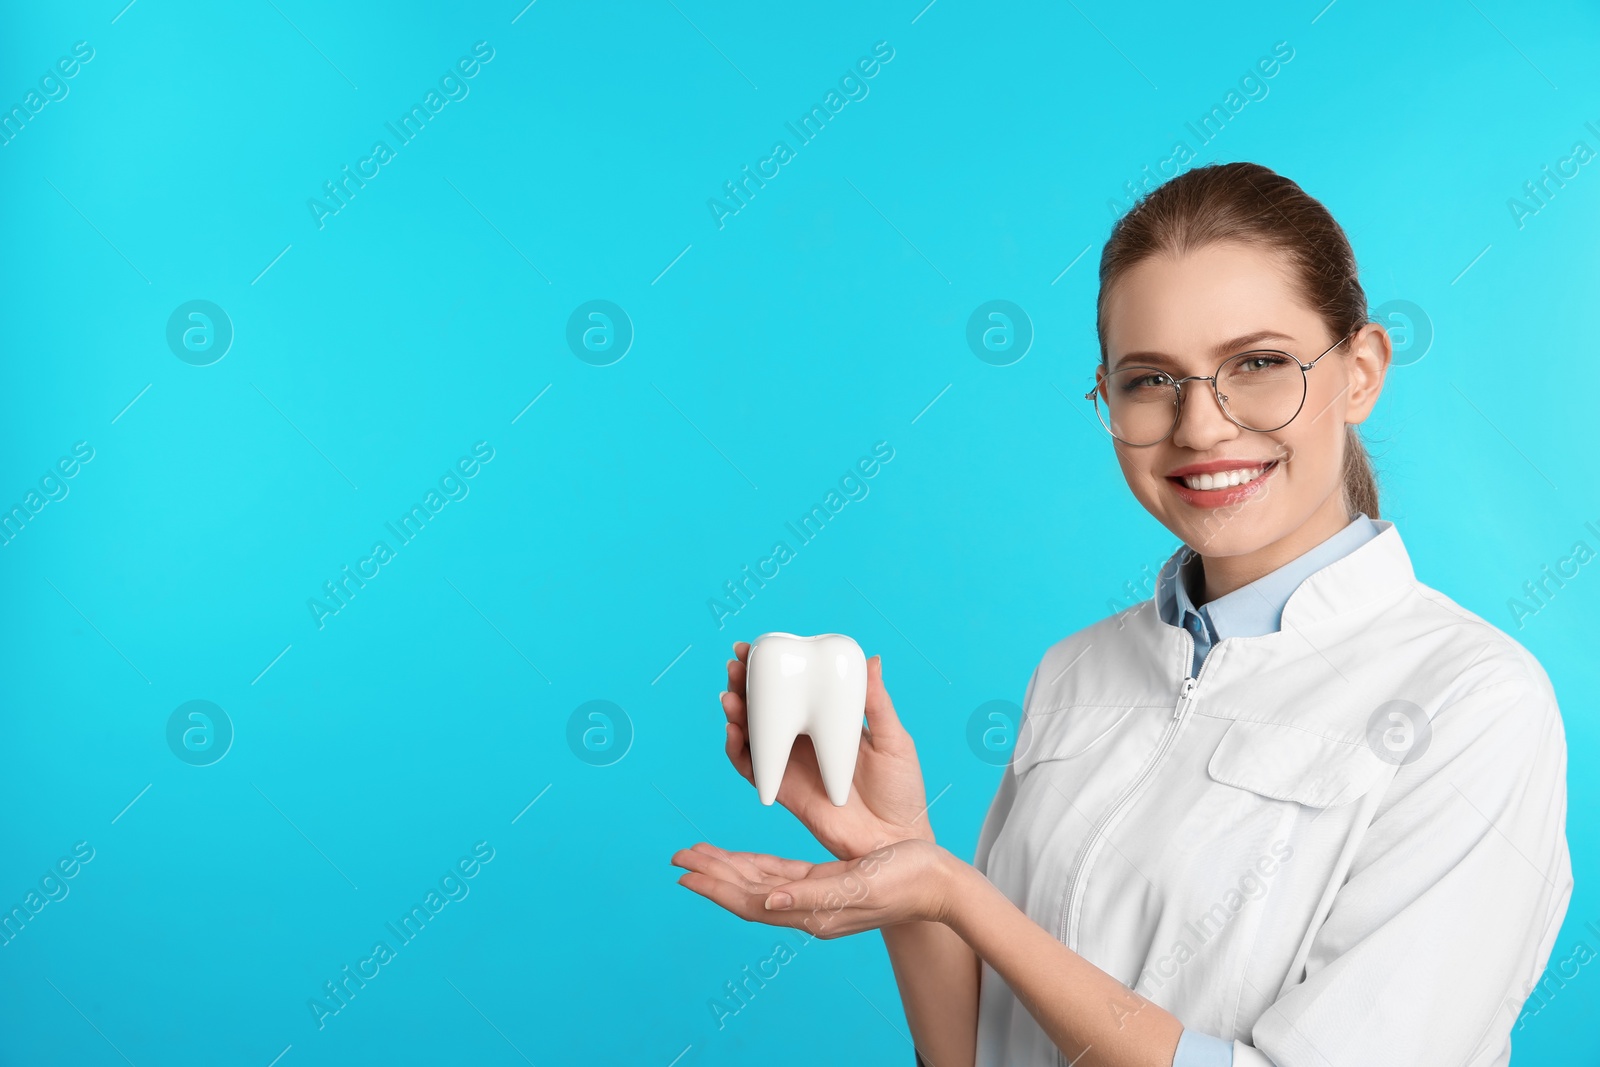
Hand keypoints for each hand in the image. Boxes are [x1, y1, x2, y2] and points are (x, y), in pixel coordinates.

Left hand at [670, 838, 956, 936]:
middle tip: (679, 858)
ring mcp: (815, 897)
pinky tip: (740, 859)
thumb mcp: (858, 884)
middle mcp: (808, 908)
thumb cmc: (905, 880)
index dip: (716, 886)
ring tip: (698, 855)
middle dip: (712, 875)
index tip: (685, 873)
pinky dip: (754, 865)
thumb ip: (812, 894)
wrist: (937, 882)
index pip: (751, 901)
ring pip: (758, 883)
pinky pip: (778, 875)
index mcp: (813, 911)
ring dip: (727, 869)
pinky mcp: (825, 882)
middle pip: (747, 892)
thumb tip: (767, 901)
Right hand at [722, 642, 935, 859]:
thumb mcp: (894, 740)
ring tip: (731, 696)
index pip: (796, 689)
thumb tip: (872, 658)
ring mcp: (792, 764)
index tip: (758, 647)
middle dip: (745, 684)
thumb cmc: (903, 792)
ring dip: (736, 712)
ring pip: (753, 733)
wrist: (895, 840)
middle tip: (735, 666)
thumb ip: (877, 703)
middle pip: (766, 706)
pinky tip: (734, 731)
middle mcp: (806, 740)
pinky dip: (737, 750)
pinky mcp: (782, 789)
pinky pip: (751, 768)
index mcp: (830, 722)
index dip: (773, 668)